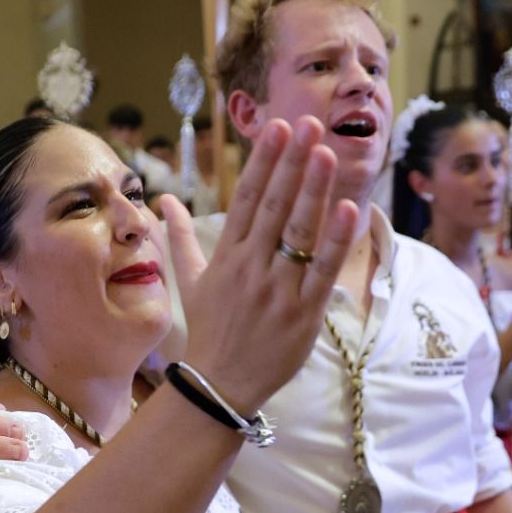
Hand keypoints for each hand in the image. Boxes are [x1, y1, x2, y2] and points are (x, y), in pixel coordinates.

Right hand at [165, 117, 358, 412]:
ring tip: (326, 152)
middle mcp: (250, 268)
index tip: (278, 127)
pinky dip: (335, 241)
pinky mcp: (303, 315)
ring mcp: (277, 291)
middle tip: (309, 124)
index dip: (263, 161)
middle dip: (292, 163)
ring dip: (313, 190)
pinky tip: (349, 209)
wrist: (218, 388)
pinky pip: (320, 272)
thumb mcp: (189, 283)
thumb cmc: (208, 333)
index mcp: (226, 257)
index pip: (246, 198)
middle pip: (274, 207)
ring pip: (297, 233)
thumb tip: (163, 201)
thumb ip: (180, 238)